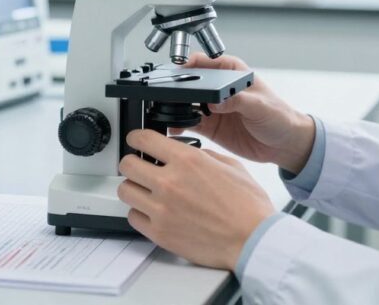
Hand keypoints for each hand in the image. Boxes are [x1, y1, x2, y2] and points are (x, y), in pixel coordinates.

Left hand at [118, 129, 274, 269]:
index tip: (136, 141)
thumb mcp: (230, 165)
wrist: (253, 240)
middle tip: (139, 166)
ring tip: (145, 190)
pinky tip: (152, 211)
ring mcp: (162, 209)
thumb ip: (203, 155)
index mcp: (187, 160)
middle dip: (132, 162)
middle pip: (127, 164)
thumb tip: (187, 153)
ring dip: (134, 188)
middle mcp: (170, 182)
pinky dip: (140, 213)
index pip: (143, 139)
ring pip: (125, 190)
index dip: (136, 137)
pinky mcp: (160, 233)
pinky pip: (133, 217)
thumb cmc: (248, 207)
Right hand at [179, 53, 315, 173]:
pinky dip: (179, 124)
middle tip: (170, 96)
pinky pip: (187, 122)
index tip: (179, 71)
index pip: (203, 61)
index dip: (188, 64)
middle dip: (177, 89)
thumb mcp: (261, 105)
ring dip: (175, 108)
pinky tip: (176, 127)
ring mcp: (211, 107)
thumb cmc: (280, 116)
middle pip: (189, 82)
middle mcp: (217, 87)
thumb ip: (238, 100)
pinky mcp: (209, 125)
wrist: (284, 144)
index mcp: (230, 71)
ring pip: (184, 103)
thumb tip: (217, 101)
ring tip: (170, 114)